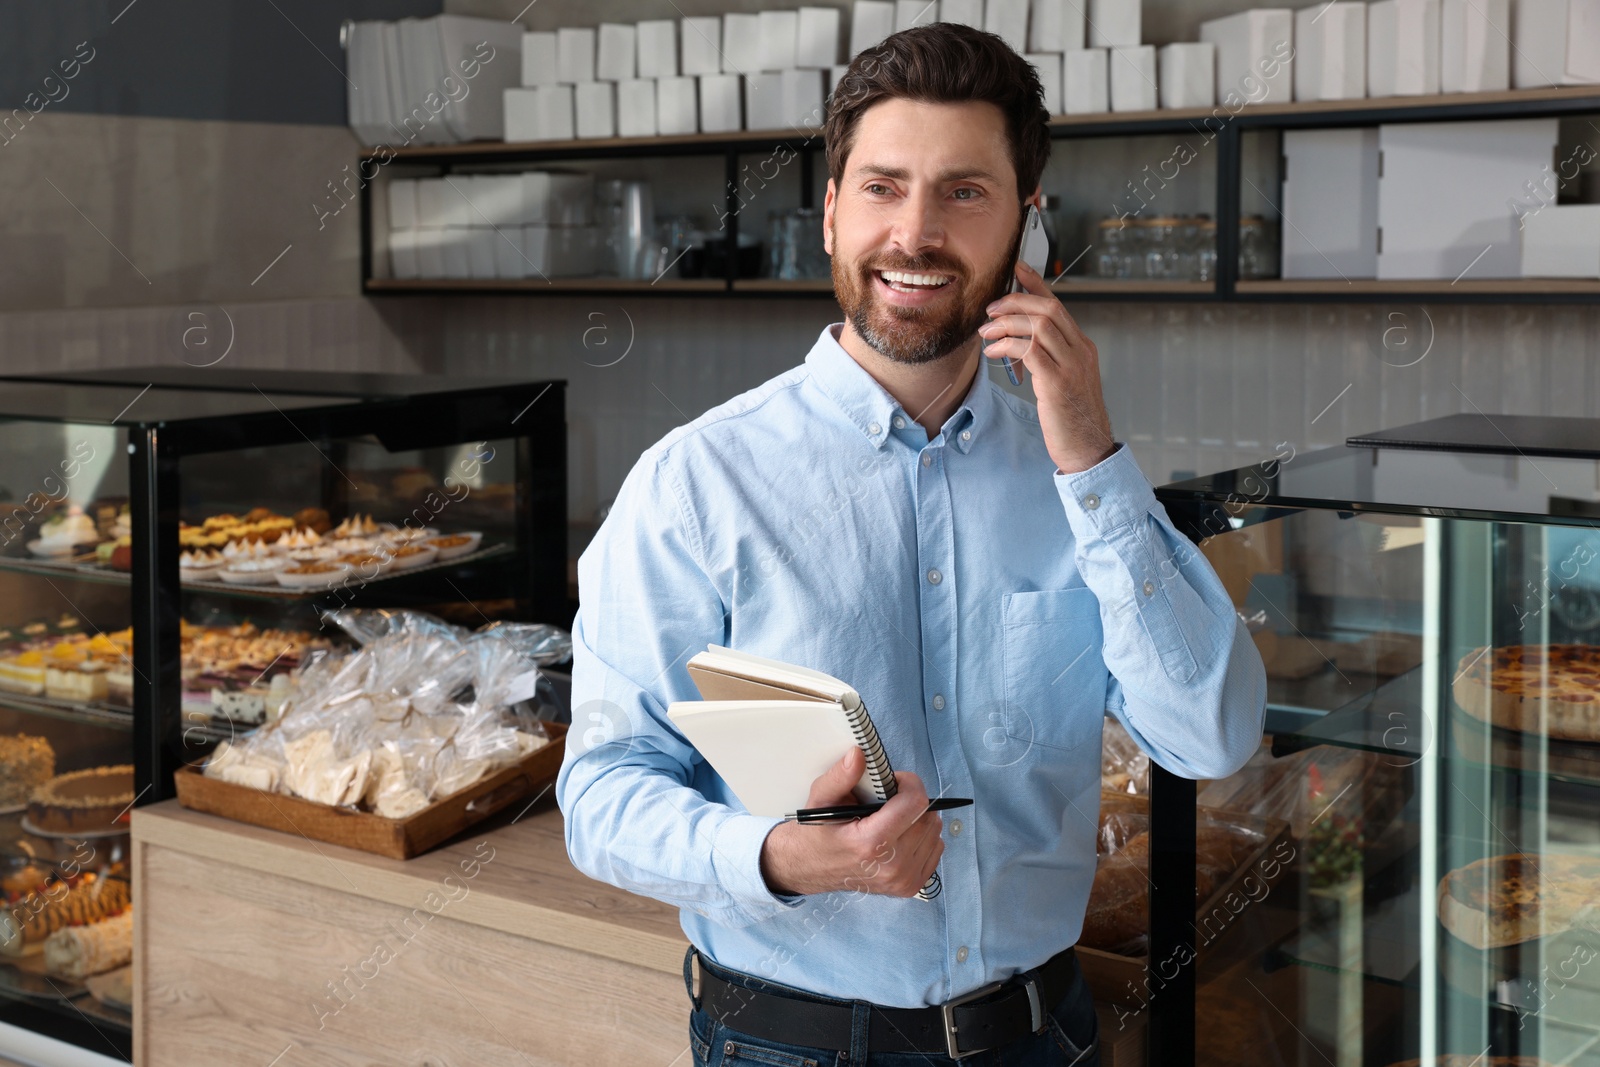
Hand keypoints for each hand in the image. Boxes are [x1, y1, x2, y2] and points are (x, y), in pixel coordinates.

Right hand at [759, 747, 944, 897]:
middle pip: (927, 817)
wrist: (807, 868)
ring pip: (934, 832)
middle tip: (888, 801)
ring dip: (918, 818)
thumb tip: (858, 754)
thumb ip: (840, 776)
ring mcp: (902, 880)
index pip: (915, 803)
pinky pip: (935, 849)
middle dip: (912, 800)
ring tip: (892, 819)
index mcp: (870, 843)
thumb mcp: (820, 799)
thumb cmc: (816, 832)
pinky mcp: (910, 887)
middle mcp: (891, 866)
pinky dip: (922, 836)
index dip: (909, 784)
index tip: (895, 781)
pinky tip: (900, 835)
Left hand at [978, 261, 1116, 473]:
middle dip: (1015, 302)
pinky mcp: (1057, 383)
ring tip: (986, 333)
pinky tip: (993, 353)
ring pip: (1039, 325)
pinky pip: (1030, 351)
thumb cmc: (1071, 418)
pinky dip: (1007, 346)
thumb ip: (1047, 358)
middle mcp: (1080, 351)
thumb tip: (1018, 343)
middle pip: (1048, 308)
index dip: (1036, 283)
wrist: (1088, 449)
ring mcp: (1071, 366)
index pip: (1058, 305)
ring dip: (1007, 324)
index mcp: (1081, 347)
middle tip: (991, 310)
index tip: (1017, 268)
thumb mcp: (1062, 381)